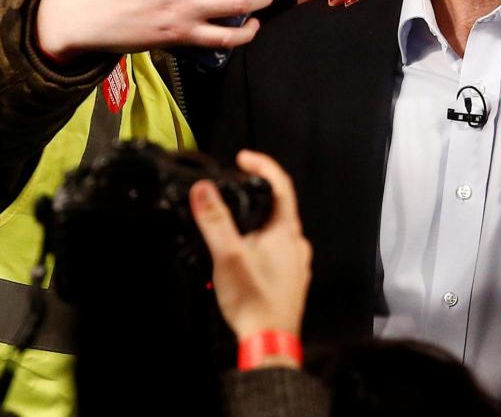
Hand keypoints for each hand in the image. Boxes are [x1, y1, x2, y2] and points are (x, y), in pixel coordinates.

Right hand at [190, 151, 311, 359]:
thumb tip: (203, 189)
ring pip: (275, 232)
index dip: (262, 166)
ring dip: (254, 224)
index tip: (243, 158)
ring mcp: (296, 264)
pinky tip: (240, 258)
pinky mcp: (290, 281)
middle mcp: (297, 244)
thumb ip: (214, 221)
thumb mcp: (228, 256)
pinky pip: (275, 252)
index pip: (281, 184)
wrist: (269, 343)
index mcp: (287, 231)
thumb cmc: (253, 300)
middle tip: (230, 191)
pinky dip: (258, 246)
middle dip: (254, 197)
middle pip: (278, 208)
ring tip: (228, 228)